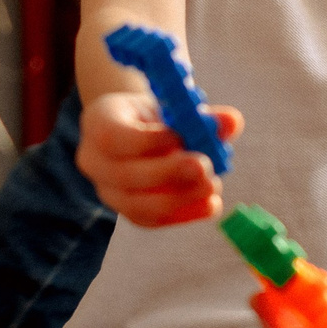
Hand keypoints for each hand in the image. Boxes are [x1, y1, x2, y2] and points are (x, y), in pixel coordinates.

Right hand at [75, 91, 241, 225]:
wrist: (139, 131)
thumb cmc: (156, 115)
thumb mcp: (174, 105)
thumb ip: (201, 115)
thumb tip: (231, 123)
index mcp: (98, 123)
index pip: (112, 137)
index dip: (147, 142)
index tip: (179, 137)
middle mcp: (95, 161)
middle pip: (124, 175)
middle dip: (167, 173)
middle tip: (204, 167)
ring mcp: (108, 191)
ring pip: (137, 206)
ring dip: (179, 198)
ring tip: (213, 186)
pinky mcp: (128, 212)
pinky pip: (153, 221)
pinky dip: (184, 214)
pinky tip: (211, 204)